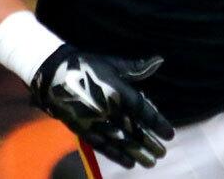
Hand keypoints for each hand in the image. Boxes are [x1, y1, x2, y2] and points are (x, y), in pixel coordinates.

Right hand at [30, 44, 174, 168]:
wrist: (53, 73)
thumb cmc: (87, 65)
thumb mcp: (112, 64)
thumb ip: (136, 68)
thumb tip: (159, 60)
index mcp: (117, 90)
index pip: (143, 110)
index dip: (157, 123)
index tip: (170, 134)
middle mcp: (108, 108)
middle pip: (133, 130)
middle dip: (149, 143)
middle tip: (163, 152)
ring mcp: (95, 121)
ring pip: (120, 141)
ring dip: (137, 153)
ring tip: (151, 162)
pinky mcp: (83, 129)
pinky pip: (103, 146)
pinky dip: (117, 155)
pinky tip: (129, 163)